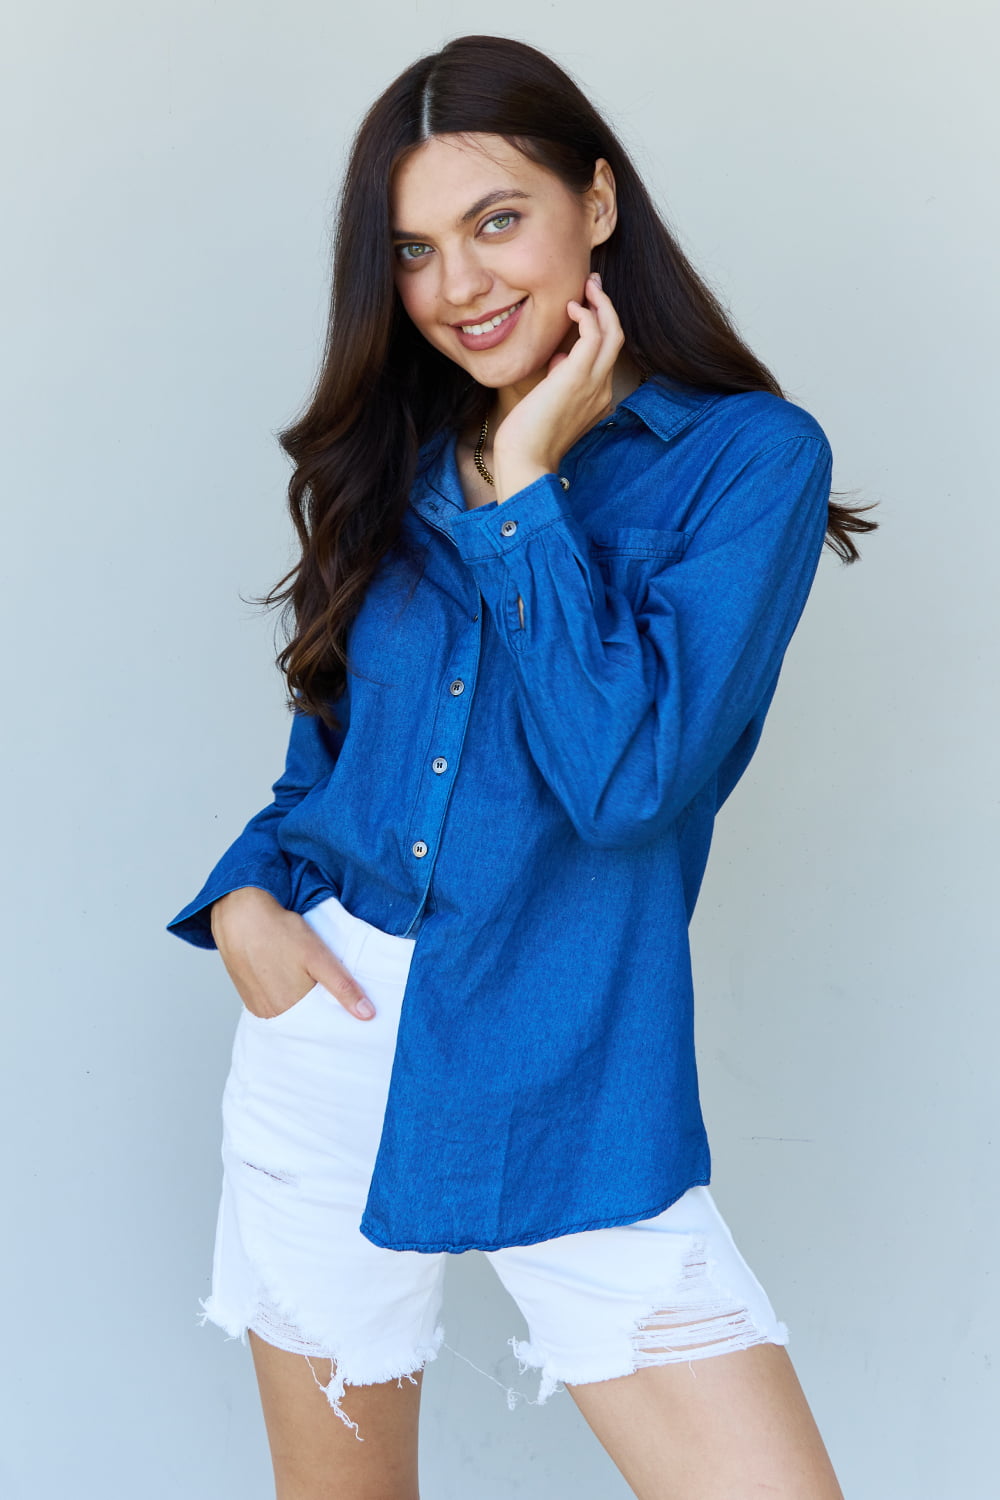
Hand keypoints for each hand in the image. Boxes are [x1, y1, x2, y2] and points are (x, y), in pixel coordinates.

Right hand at [209, 887, 374, 1020]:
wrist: (239, 916)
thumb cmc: (278, 932)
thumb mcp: (318, 956)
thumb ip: (343, 987)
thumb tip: (367, 1014)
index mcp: (290, 1011)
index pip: (323, 1027)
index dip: (338, 1019)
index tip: (354, 1012)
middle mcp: (272, 1015)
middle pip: (305, 1023)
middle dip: (321, 1013)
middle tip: (334, 993)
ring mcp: (258, 1007)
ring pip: (290, 1014)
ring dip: (303, 1006)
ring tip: (311, 985)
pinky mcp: (249, 997)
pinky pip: (274, 1006)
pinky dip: (286, 999)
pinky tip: (291, 982)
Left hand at [491, 272, 624, 501]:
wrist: (525, 461)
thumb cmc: (528, 438)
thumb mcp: (548, 402)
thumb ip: (559, 380)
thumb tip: (560, 357)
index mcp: (597, 398)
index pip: (605, 354)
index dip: (599, 326)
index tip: (585, 306)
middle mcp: (602, 389)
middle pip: (617, 338)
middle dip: (606, 307)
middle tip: (592, 284)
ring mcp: (594, 384)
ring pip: (612, 333)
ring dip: (601, 304)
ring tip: (586, 286)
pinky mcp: (578, 377)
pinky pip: (594, 335)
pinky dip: (587, 316)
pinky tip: (570, 307)